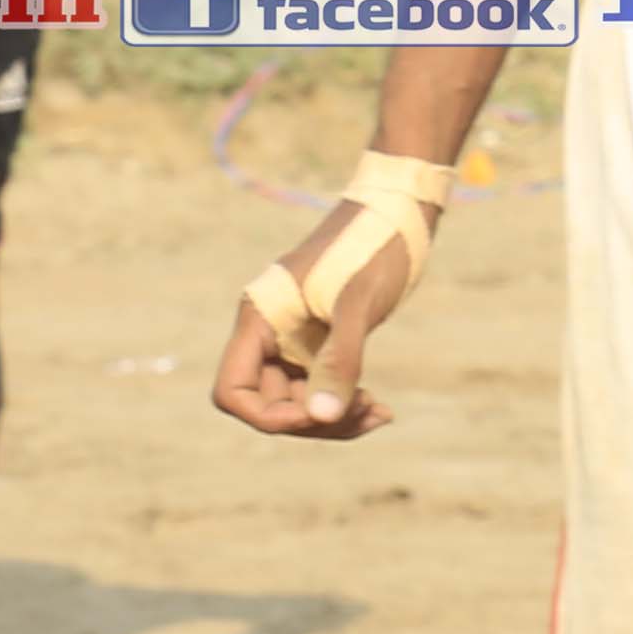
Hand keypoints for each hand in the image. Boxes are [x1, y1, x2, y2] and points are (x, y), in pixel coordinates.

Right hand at [208, 194, 423, 438]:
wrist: (400, 212)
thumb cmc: (374, 245)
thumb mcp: (359, 303)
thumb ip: (340, 359)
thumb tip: (321, 419)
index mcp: (261, 317)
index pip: (232, 391)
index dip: (267, 416)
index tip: (315, 414)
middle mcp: (269, 331)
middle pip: (269, 404)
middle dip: (313, 421)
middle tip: (367, 412)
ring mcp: (294, 338)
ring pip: (298, 402)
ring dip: (334, 418)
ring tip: (379, 412)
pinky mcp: (321, 340)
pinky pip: (321, 388)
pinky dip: (345, 403)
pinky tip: (381, 409)